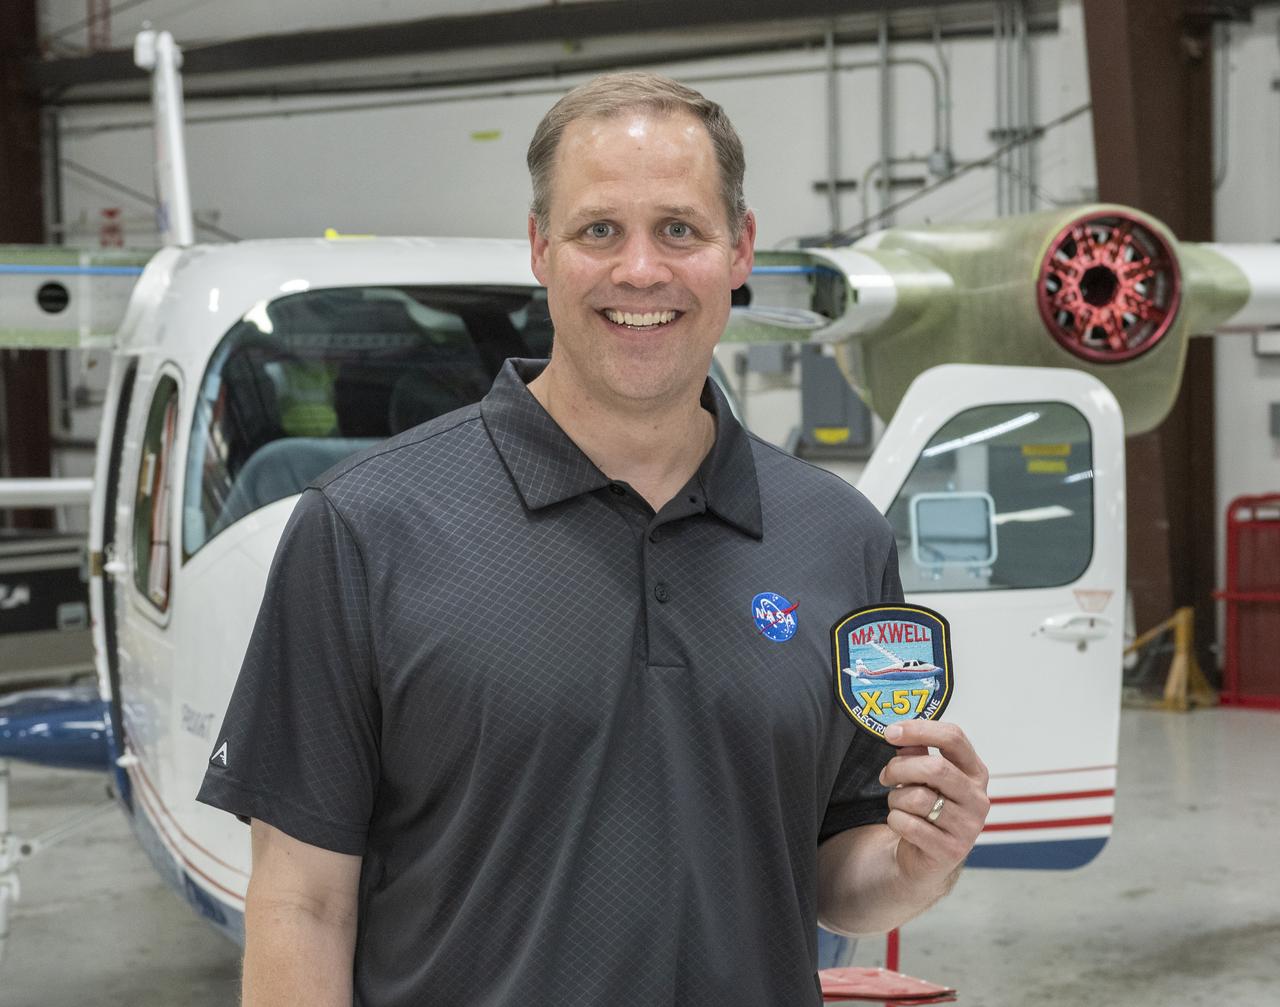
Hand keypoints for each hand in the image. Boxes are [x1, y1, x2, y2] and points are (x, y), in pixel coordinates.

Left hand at [879, 720, 989, 890]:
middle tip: (886, 775)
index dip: (919, 730)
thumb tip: (903, 738)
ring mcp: (968, 826)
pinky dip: (895, 820)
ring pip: (918, 798)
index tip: (890, 732)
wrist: (925, 856)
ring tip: (898, 804)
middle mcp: (977, 798)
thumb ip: (917, 754)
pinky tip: (900, 822)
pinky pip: (909, 825)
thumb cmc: (927, 808)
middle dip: (899, 768)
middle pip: (935, 767)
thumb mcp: (924, 777)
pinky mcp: (951, 851)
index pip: (953, 737)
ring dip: (896, 798)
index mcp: (974, 772)